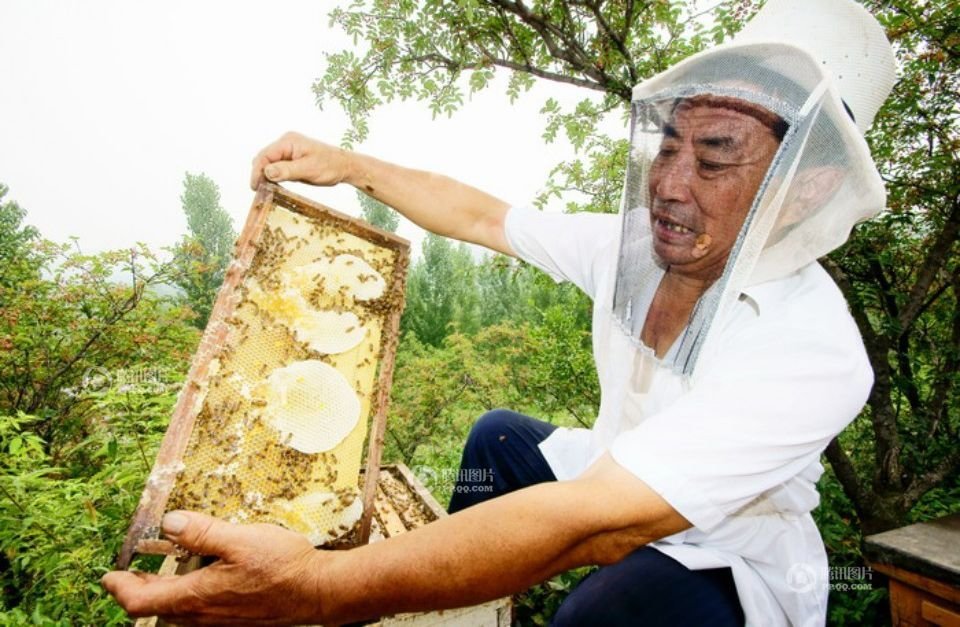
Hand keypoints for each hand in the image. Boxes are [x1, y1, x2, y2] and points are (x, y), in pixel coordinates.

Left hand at [102, 510, 329, 624]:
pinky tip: (202, 578)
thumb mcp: (241, 540)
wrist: (319, 592)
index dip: (120, 589)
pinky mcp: (235, 619)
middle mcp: (203, 615)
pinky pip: (198, 612)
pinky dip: (187, 596)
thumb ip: (202, 532)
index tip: (108, 576)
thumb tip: (169, 523)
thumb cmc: (283, 566)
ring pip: (177, 612)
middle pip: (156, 609)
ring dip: (164, 593)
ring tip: (162, 573)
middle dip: (138, 590)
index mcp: (197, 597)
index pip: (140, 602)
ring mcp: (219, 621)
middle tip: (129, 573)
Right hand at [250, 131, 352, 190]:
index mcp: (288, 142)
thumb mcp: (308, 169)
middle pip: (264, 159)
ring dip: (266, 176)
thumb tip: (266, 172)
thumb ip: (287, 170)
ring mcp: (288, 151)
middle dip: (259, 174)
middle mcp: (286, 144)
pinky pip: (277, 167)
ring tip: (265, 191)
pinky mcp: (291, 160)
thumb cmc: (330, 165)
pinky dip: (274, 177)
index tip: (254, 187)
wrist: (345, 166)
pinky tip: (275, 187)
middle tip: (260, 192)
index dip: (257, 172)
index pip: (264, 156)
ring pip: (269, 164)